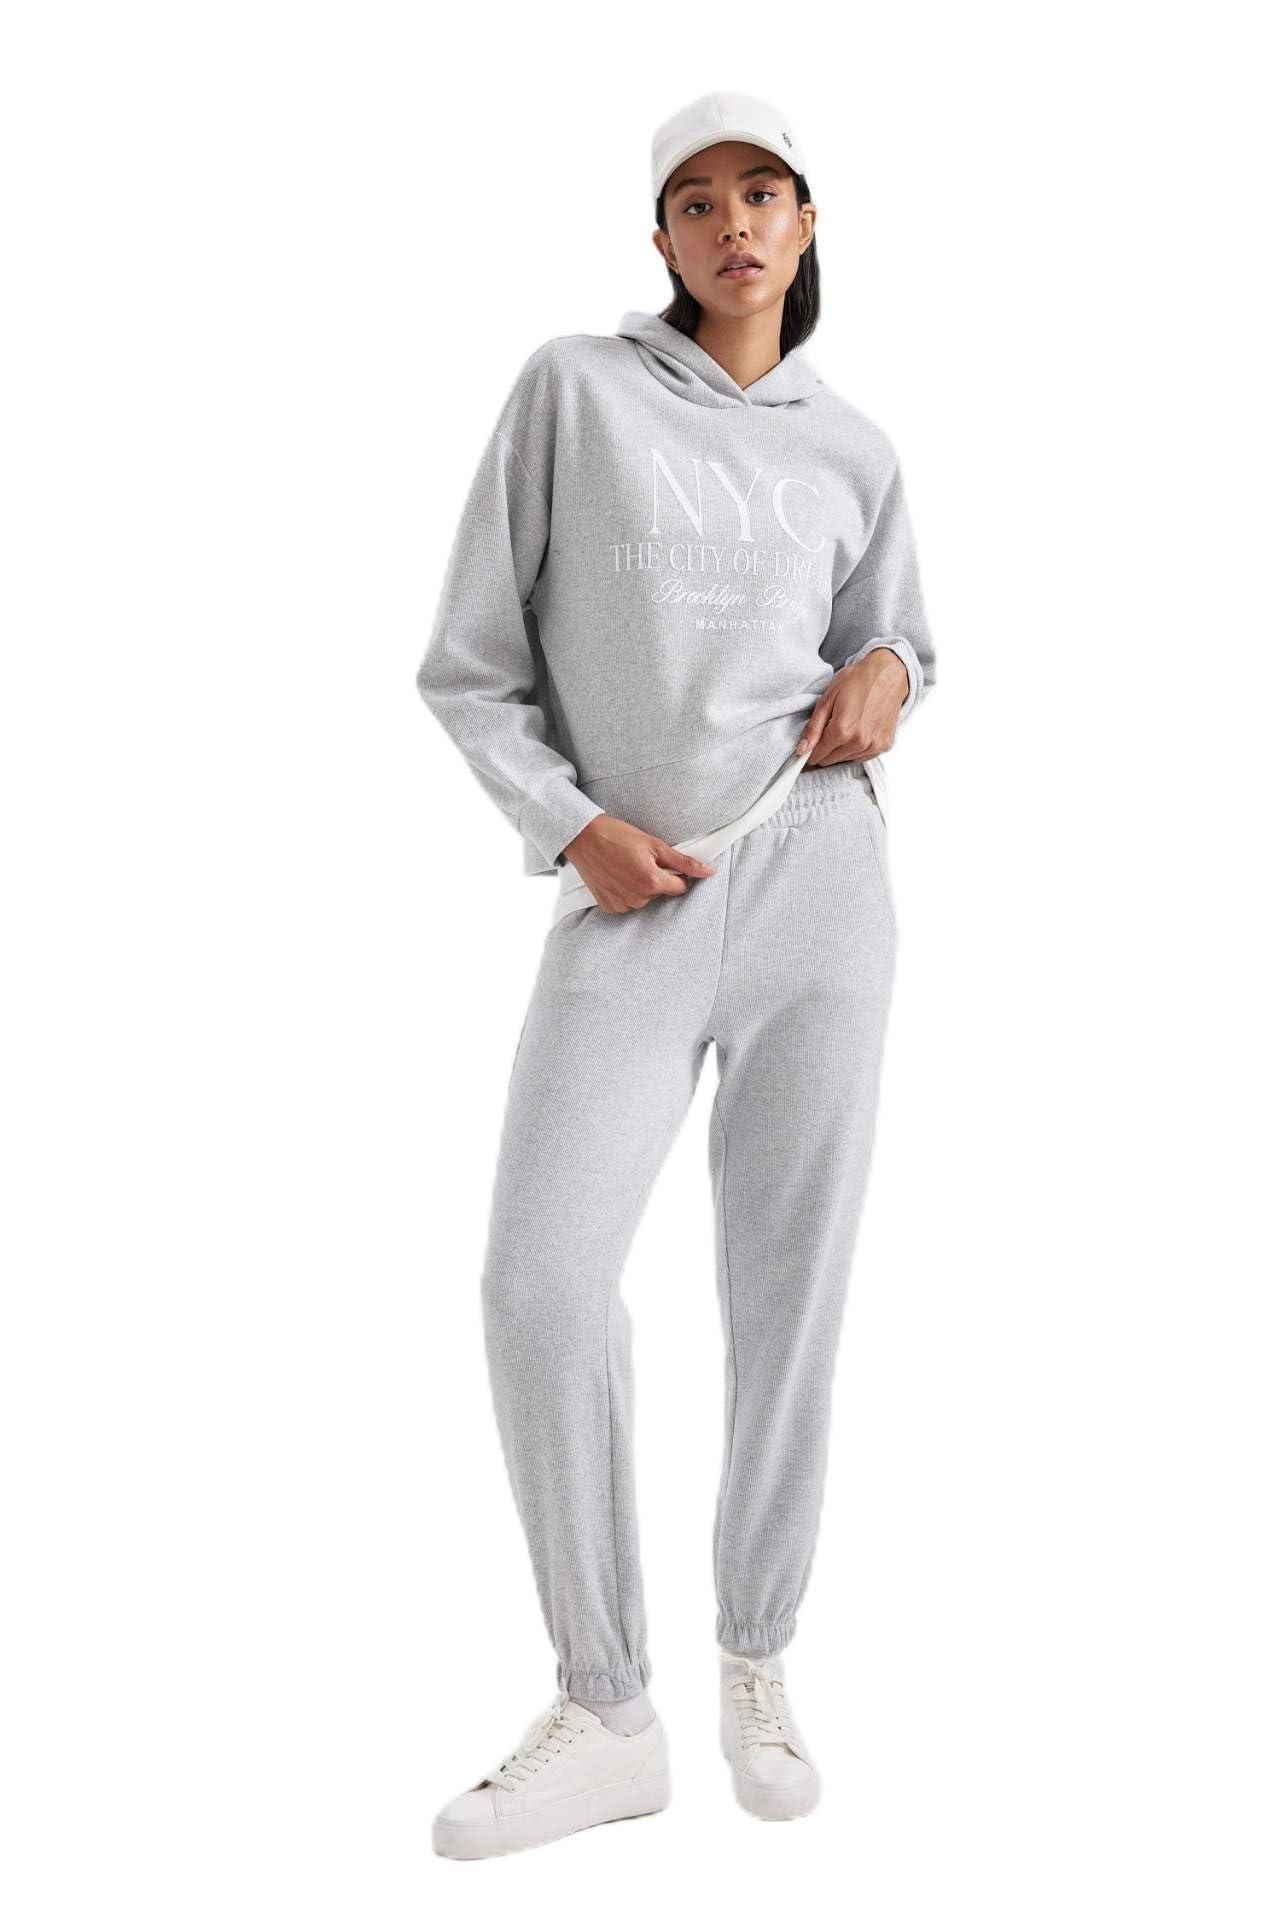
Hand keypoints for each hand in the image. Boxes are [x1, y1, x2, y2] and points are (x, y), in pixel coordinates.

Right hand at [562, 815, 717, 913]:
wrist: (583, 837)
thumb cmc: (617, 836)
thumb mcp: (655, 845)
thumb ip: (684, 862)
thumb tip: (709, 871)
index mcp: (652, 883)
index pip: (680, 888)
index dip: (676, 874)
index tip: (663, 862)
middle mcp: (638, 898)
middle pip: (660, 893)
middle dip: (656, 878)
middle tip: (640, 859)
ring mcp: (622, 904)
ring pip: (643, 898)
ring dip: (640, 885)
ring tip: (626, 865)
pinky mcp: (609, 906)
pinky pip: (626, 902)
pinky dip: (625, 891)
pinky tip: (616, 875)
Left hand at [796, 648, 908, 766]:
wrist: (887, 674)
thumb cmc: (857, 680)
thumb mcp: (827, 699)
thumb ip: (813, 728)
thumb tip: (801, 750)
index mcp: (842, 731)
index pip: (818, 755)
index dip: (811, 751)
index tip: (809, 747)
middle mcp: (859, 742)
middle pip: (831, 760)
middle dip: (825, 749)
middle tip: (828, 729)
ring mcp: (874, 745)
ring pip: (847, 759)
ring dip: (841, 749)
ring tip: (845, 727)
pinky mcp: (885, 745)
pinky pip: (863, 757)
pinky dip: (856, 749)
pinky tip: (857, 732)